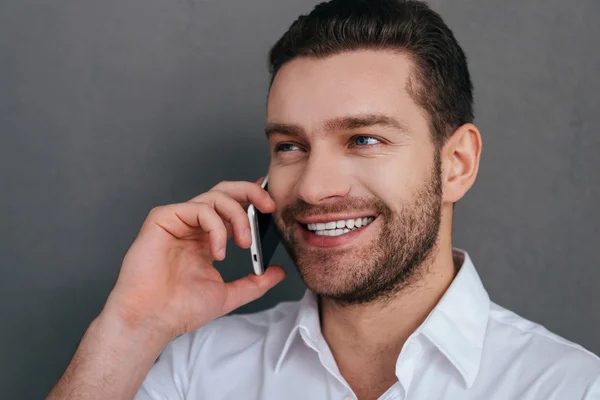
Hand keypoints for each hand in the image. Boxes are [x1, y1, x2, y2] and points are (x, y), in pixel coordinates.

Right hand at [101, 179, 285, 340]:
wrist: (153, 320)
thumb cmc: (180, 309)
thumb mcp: (228, 294)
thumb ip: (255, 282)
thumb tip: (278, 272)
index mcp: (206, 238)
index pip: (232, 208)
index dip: (253, 201)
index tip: (272, 206)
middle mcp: (192, 226)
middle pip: (225, 192)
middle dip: (251, 192)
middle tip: (268, 206)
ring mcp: (177, 220)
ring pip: (215, 197)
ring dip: (237, 216)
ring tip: (245, 243)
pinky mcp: (163, 218)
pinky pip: (198, 208)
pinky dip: (216, 227)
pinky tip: (217, 251)